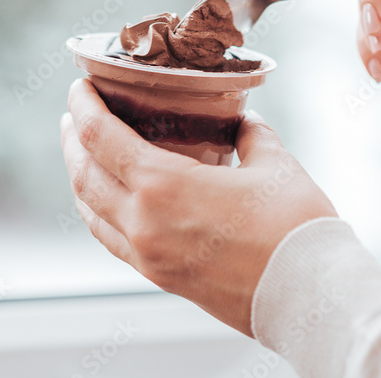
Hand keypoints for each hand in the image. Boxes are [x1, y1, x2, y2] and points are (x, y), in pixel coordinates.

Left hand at [61, 79, 336, 336]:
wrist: (307, 295)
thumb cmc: (294, 226)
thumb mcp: (274, 163)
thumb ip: (251, 135)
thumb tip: (244, 122)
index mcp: (163, 186)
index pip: (100, 137)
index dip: (83, 106)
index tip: (79, 85)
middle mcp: (142, 222)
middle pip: (84, 174)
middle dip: (72, 140)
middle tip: (73, 115)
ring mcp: (147, 255)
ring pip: (91, 211)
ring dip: (80, 177)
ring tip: (83, 155)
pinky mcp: (160, 277)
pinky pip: (111, 240)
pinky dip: (99, 212)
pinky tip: (109, 202)